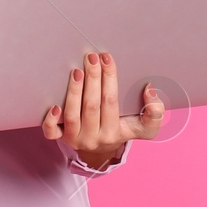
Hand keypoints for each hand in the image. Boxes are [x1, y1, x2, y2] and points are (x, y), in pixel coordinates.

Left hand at [41, 50, 164, 170]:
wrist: (103, 148)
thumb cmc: (124, 129)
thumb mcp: (146, 126)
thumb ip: (155, 111)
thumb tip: (150, 90)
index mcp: (114, 133)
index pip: (111, 102)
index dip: (109, 79)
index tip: (107, 58)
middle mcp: (93, 137)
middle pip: (91, 106)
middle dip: (92, 79)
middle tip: (91, 57)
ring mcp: (75, 138)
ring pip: (72, 115)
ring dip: (74, 91)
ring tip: (76, 71)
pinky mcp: (61, 138)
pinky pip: (51, 133)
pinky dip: (51, 120)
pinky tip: (54, 105)